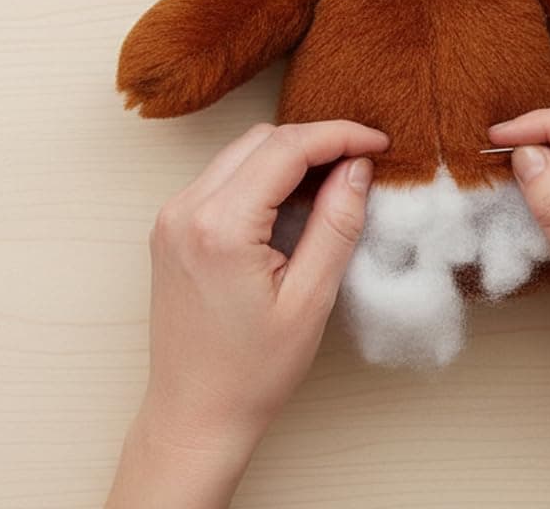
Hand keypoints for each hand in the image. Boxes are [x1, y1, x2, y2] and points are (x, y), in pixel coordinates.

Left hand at [108, 121, 387, 508]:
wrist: (194, 413)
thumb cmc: (252, 372)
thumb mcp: (310, 300)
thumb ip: (336, 225)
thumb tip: (357, 167)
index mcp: (219, 226)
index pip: (286, 147)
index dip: (339, 135)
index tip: (380, 141)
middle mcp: (185, 210)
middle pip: (260, 141)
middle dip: (315, 142)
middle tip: (362, 163)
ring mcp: (171, 217)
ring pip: (239, 154)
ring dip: (287, 158)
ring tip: (334, 185)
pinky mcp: (170, 229)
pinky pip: (221, 180)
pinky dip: (260, 178)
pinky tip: (293, 205)